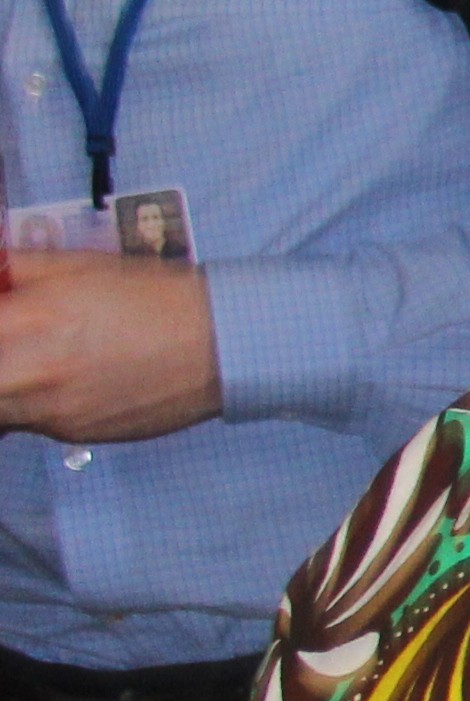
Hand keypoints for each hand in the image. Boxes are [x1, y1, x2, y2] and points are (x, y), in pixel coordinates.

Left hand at [0, 250, 218, 442]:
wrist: (218, 345)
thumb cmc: (153, 296)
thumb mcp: (79, 266)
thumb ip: (18, 270)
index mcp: (25, 320)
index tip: (7, 317)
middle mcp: (27, 372)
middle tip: (16, 349)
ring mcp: (48, 411)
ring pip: (1, 408)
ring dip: (12, 387)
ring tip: (45, 365)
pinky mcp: (71, 434)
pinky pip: (34, 422)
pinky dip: (44, 404)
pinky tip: (79, 383)